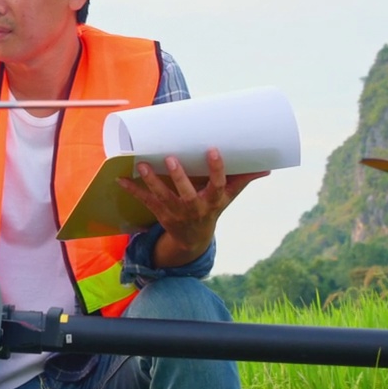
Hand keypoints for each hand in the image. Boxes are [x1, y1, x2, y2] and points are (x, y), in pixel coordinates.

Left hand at [115, 147, 268, 266]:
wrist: (193, 238)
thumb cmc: (212, 209)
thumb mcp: (228, 197)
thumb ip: (242, 180)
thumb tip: (267, 168)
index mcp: (212, 200)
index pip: (217, 184)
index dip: (216, 168)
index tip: (213, 150)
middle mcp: (194, 207)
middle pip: (186, 191)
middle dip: (178, 176)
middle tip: (171, 157)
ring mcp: (175, 211)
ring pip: (162, 195)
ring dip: (151, 180)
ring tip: (141, 164)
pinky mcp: (160, 212)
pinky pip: (144, 200)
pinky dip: (132, 189)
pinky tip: (120, 178)